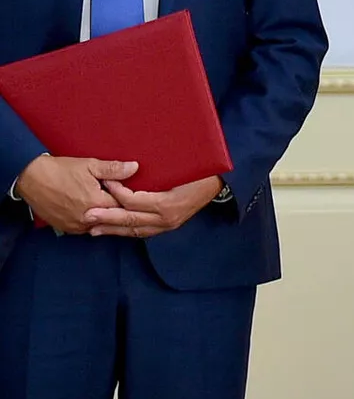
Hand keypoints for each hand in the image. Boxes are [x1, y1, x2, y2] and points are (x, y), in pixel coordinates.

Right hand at [16, 154, 137, 233]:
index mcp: (96, 203)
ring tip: (104, 203)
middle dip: (118, 209)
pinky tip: (93, 211)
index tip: (129, 190)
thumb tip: (134, 168)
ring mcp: (74, 226)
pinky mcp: (65, 228)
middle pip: (113, 218)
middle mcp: (87, 219)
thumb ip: (114, 169)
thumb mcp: (89, 165)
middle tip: (117, 197)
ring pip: (99, 225)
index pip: (124, 206)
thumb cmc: (60, 170)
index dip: (128, 198)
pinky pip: (85, 228)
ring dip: (105, 216)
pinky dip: (92, 221)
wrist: (30, 177)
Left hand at [83, 174, 223, 238]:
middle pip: (130, 219)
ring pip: (134, 230)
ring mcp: (168, 224)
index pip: (134, 201)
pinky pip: (143, 232)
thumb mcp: (180, 167)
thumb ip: (156, 170)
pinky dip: (127, 231)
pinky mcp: (168, 226)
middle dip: (106, 218)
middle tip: (86, 216)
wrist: (221, 182)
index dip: (116, 192)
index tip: (103, 182)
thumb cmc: (201, 171)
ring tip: (93, 229)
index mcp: (167, 203)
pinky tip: (116, 230)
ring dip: (113, 230)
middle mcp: (166, 218)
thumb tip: (130, 166)